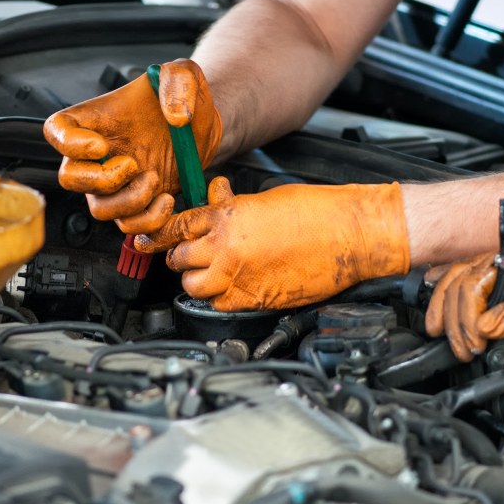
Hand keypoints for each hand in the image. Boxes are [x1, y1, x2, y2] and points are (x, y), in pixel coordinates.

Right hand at [43, 59, 222, 232]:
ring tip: (156, 180)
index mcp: (95, 119)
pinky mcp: (136, 203)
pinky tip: (167, 200)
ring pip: (100, 208)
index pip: (56, 131)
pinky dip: (148, 221)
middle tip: (133, 166)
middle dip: (100, 180)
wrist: (202, 125)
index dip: (69, 144)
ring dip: (129, 202)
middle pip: (70, 178)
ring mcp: (114, 182)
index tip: (101, 145)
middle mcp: (96, 154)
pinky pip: (128, 225)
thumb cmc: (182, 97)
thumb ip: (178, 82)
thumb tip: (176, 116)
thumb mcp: (184, 73)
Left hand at [135, 177, 409, 310]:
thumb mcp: (266, 198)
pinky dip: (220, 299)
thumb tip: (216, 201)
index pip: (177, 226)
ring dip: (198, 280)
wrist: (349, 234)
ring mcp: (239, 276)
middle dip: (182, 256)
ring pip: (192, 286)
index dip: (163, 233)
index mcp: (228, 216)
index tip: (154, 238)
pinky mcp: (255, 299)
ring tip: (211, 274)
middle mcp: (226, 247)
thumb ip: (234, 205)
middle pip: (178, 258)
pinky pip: (219, 305)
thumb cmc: (317, 211)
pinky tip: (232, 288)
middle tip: (192, 255)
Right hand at [424, 241, 503, 360]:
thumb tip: (485, 328)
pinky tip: (436, 298)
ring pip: (459, 284)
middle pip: (460, 282)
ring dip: (448, 311)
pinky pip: (470, 287)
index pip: (474, 282)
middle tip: (459, 348)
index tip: (473, 342)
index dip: (467, 315)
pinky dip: (452, 297)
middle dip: (453, 318)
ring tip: (443, 335)